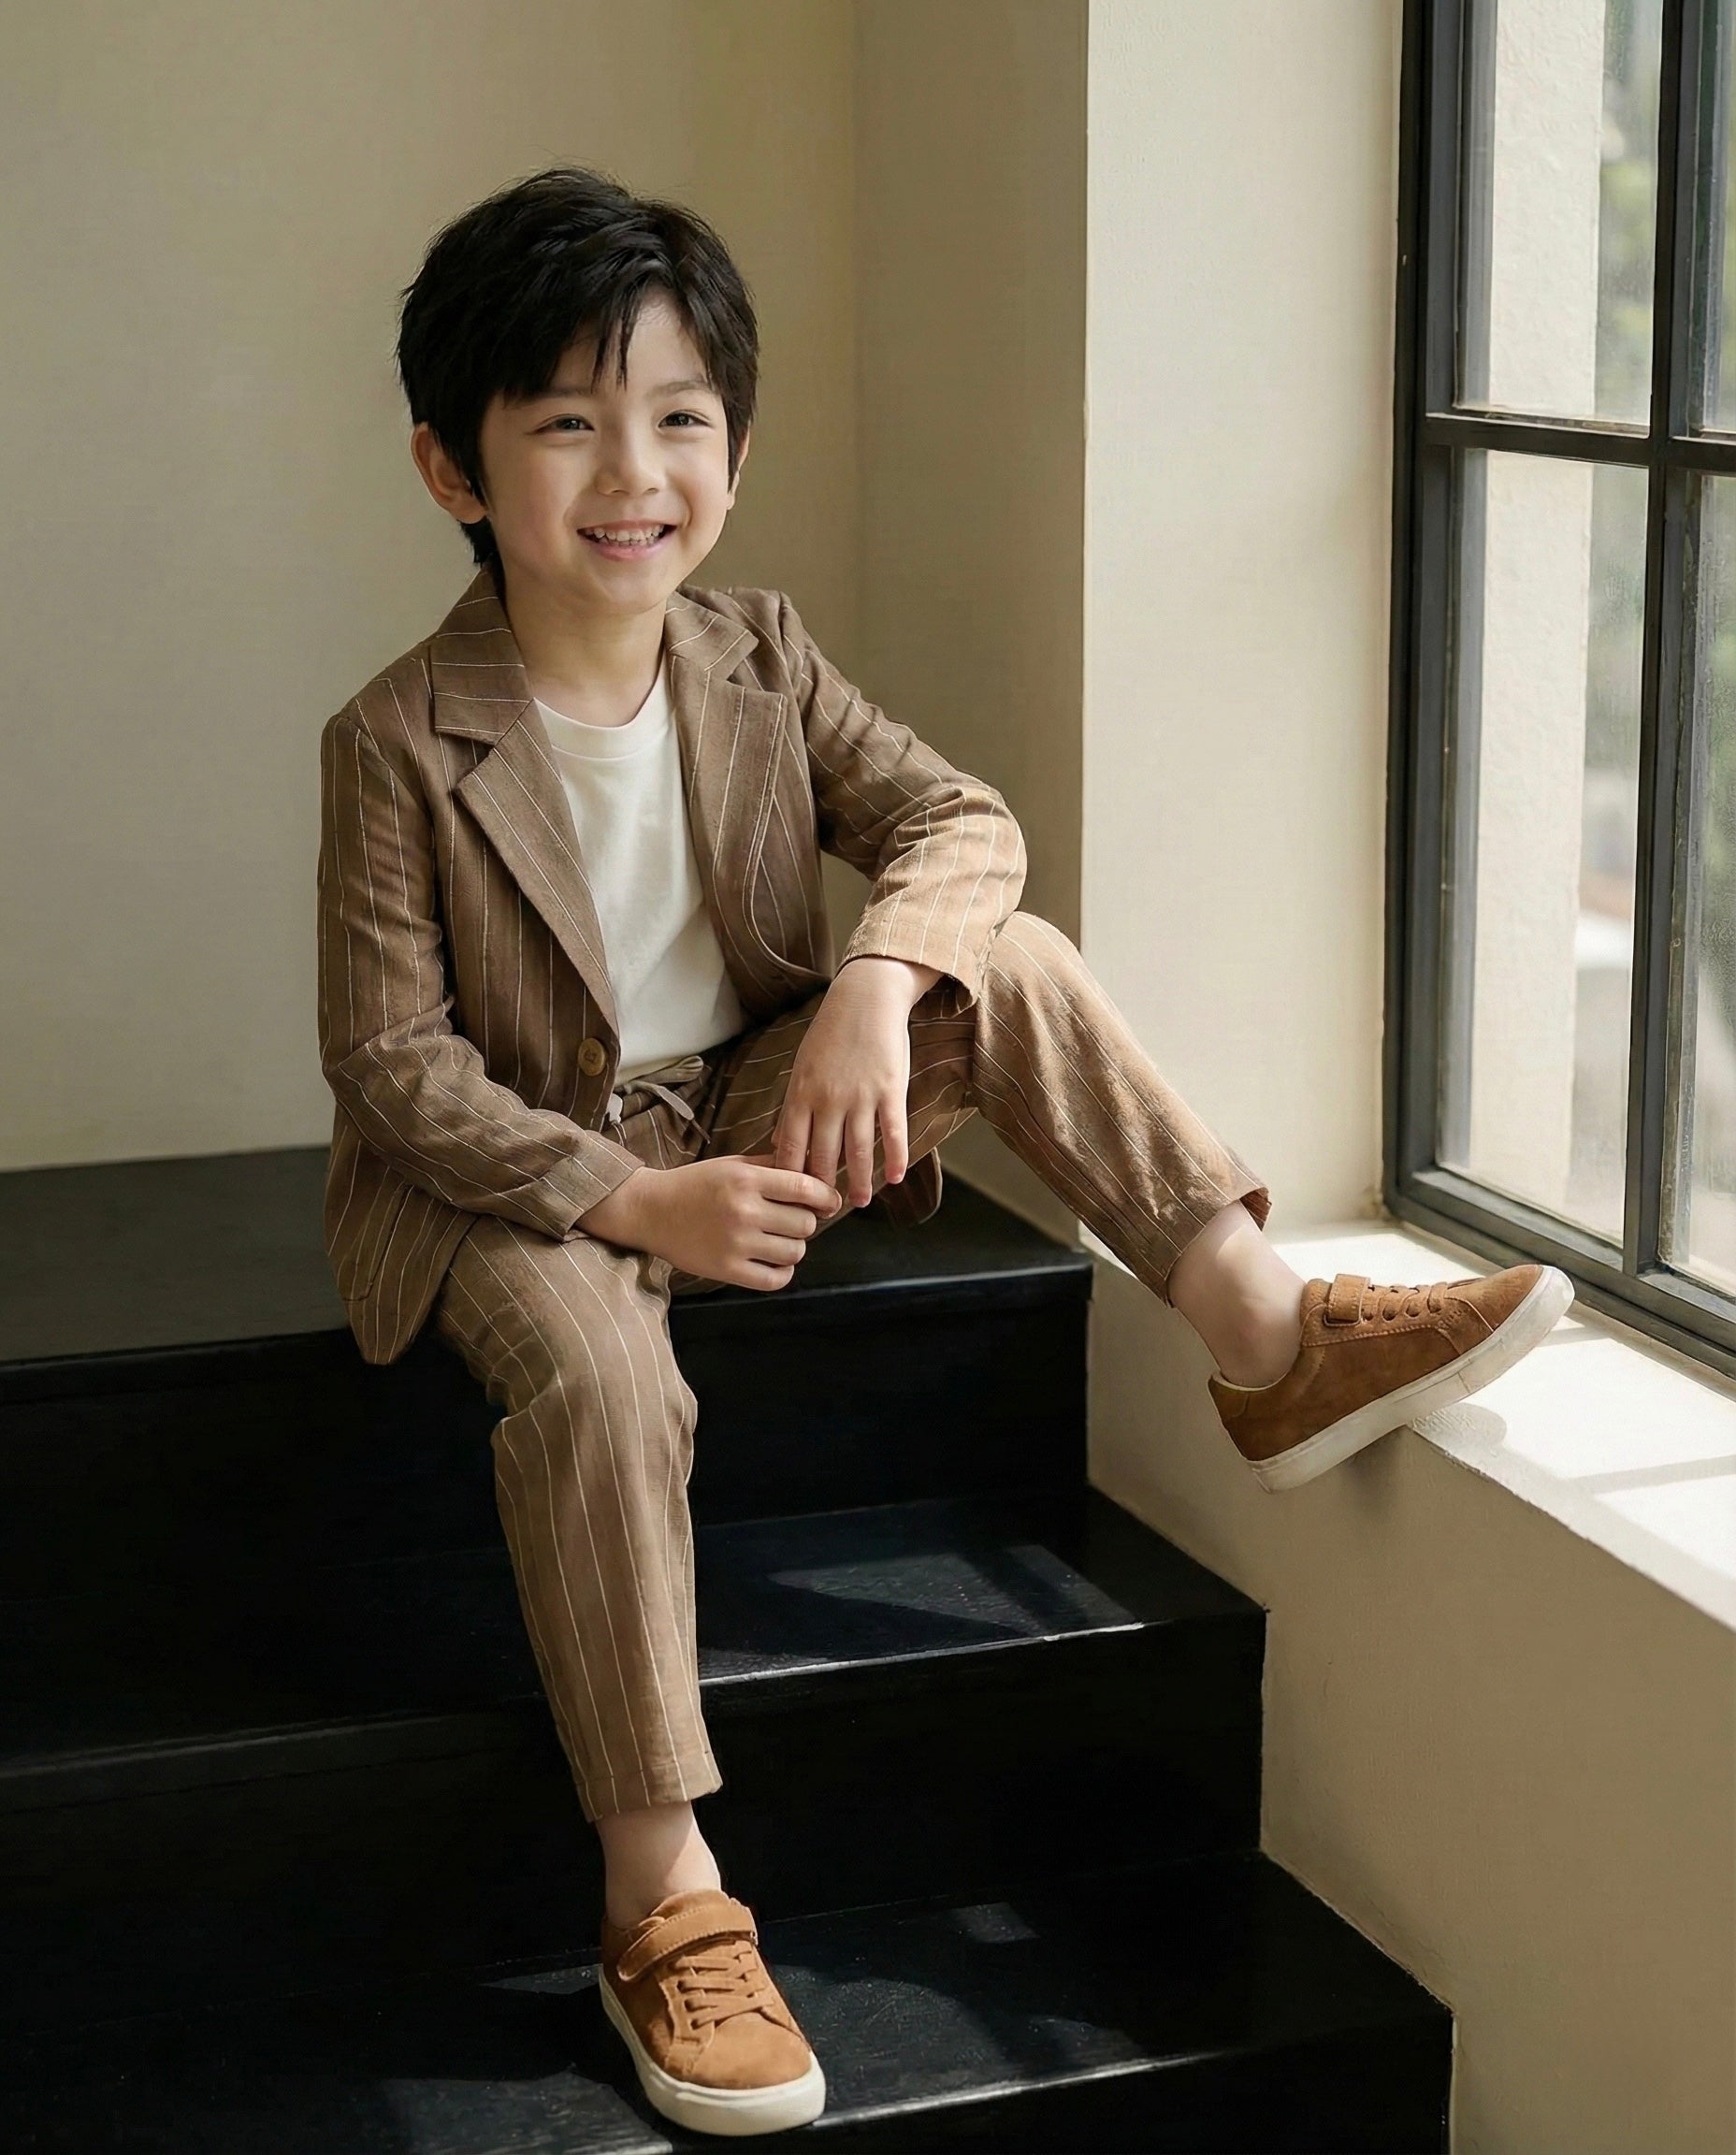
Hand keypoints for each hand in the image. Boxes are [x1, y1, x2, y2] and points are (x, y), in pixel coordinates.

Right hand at [576, 1153, 843, 1291]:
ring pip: (795, 1252)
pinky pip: (775, 1280)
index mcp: (747, 1180)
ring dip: (795, 1247)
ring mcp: (736, 1244)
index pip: (805, 1188)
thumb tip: (814, 1172)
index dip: (827, 1197)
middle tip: (792, 1220)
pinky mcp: (727, 1270)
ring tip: (780, 1240)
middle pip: (805, 1224)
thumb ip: (772, 1167)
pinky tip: (775, 1263)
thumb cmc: (696, 1184)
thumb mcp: (733, 1165)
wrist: (651, 1210)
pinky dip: (783, 1273)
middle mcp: (744, 1211)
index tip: (831, 1203)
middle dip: (806, 1222)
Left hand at [771, 956, 940, 1207]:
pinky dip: (895, 1159)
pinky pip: (893, 1132)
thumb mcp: (802, 1068)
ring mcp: (861, 1096)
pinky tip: (895, 1179)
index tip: (791, 1199)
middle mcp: (828, 1099)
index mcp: (801, 1094)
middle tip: (824, 1211)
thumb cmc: (831, 1034)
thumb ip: (792, 1107)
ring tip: (859, 1203)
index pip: (790, 1146)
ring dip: (859, 1182)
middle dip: (822, 1188)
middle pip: (823, 1156)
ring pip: (858, 1150)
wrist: (866, 998)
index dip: (790, 1177)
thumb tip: (778, 1143)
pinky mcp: (890, 1090)